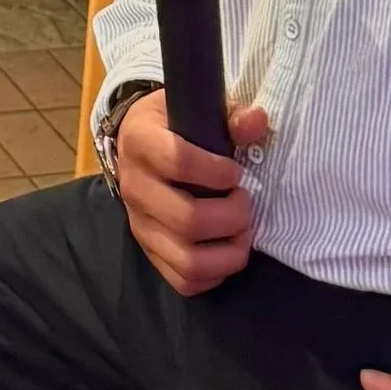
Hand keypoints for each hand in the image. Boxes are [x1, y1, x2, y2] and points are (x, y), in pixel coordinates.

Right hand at [113, 90, 270, 295]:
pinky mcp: (148, 251)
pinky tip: (225, 249)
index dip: (218, 170)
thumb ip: (228, 115)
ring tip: (242, 230)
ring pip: (187, 260)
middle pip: (187, 220)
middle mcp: (134, 187)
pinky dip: (214, 274)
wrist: (136, 144)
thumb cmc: (173, 124)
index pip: (178, 162)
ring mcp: (139, 224)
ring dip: (229, 251)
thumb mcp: (194, 108)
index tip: (235, 171)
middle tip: (244, 201)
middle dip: (232, 215)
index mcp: (141, 142)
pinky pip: (184, 281)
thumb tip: (256, 121)